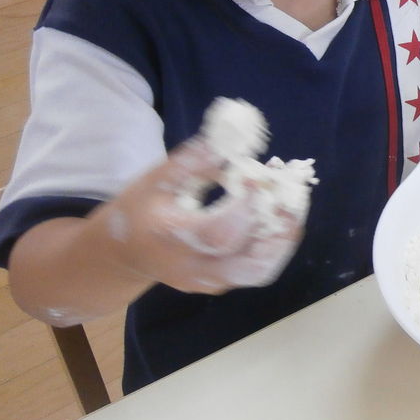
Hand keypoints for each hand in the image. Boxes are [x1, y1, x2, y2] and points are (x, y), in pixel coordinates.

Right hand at [95, 138, 303, 294]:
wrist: (124, 254)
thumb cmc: (140, 210)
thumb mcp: (157, 179)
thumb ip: (194, 159)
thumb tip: (234, 135)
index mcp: (172, 240)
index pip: (220, 233)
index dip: (248, 206)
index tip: (260, 176)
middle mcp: (192, 269)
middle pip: (250, 264)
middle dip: (280, 228)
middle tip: (293, 194)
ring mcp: (207, 282)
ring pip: (259, 271)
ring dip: (284, 237)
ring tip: (295, 203)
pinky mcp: (219, 284)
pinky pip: (255, 271)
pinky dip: (274, 244)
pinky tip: (281, 216)